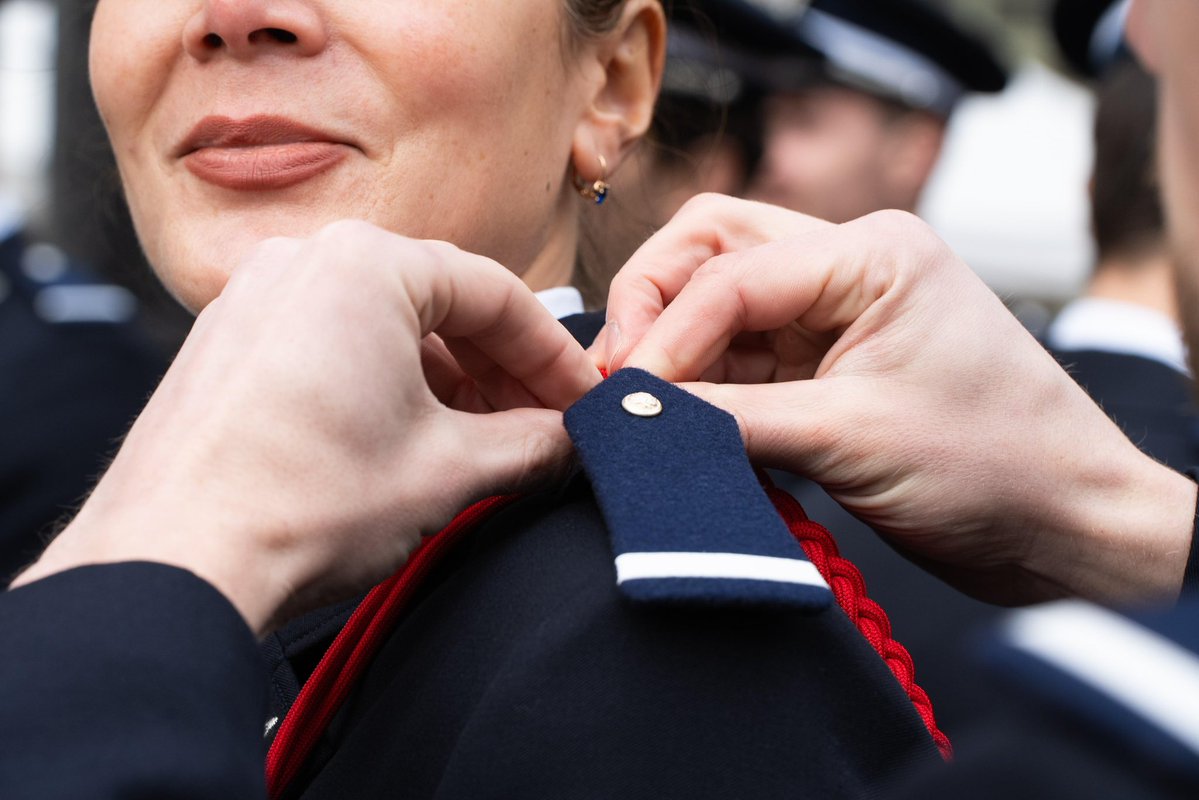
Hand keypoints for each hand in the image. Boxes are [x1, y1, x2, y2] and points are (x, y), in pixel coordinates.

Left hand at [14, 221, 599, 632]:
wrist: (173, 565)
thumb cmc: (307, 505)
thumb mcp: (452, 472)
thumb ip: (532, 444)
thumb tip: (569, 440)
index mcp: (367, 265)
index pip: (496, 295)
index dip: (553, 357)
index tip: (581, 402)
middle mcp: (304, 260)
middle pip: (439, 303)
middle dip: (498, 371)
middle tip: (540, 427)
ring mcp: (254, 298)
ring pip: (383, 324)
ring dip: (444, 380)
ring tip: (479, 443)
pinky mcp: (224, 344)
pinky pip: (328, 343)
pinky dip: (382, 383)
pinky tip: (407, 440)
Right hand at [602, 194, 1194, 605]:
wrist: (1063, 527)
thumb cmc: (995, 465)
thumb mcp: (848, 438)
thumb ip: (730, 420)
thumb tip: (635, 412)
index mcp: (871, 252)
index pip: (730, 273)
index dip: (664, 333)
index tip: (624, 395)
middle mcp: (848, 267)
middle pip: (711, 251)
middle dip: (653, 306)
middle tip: (619, 377)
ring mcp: (835, 316)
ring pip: (717, 305)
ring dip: (673, 350)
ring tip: (639, 406)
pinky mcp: (824, 367)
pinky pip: (740, 361)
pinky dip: (702, 388)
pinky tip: (679, 423)